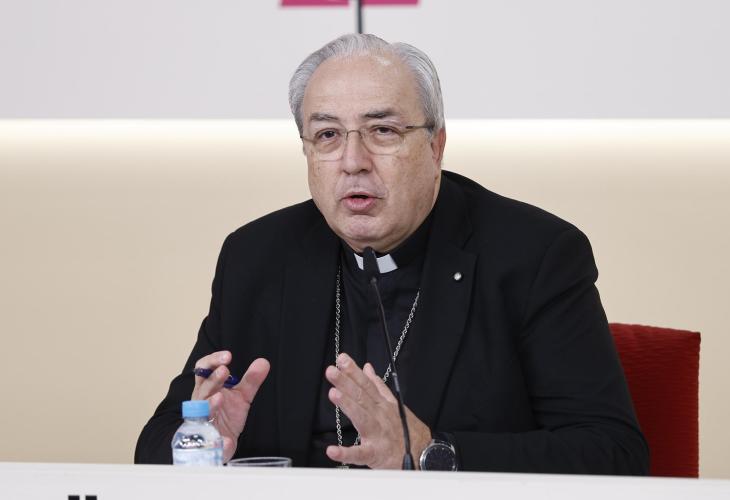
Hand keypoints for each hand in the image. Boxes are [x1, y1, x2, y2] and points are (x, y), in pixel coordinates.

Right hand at [191, 351, 269, 462]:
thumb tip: (264, 362)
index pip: (204, 369)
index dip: (213, 361)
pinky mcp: (209, 442)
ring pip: (201, 412)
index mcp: (207, 388)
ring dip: (210, 404)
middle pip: (203, 388)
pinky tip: (227, 440)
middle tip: (224, 370)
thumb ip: (251, 380)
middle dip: (213, 379)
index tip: (228, 356)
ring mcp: (203, 422)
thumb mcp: (241, 396)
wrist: (222, 443)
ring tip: (219, 397)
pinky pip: (211, 441)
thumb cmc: (226, 414)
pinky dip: (219, 441)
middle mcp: (201, 403)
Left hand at [324, 353, 431, 468]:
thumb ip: (378, 386)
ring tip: (334, 394)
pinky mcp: (374, 454)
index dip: (354, 371)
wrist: (423, 454)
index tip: (342, 359)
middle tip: (332, 371)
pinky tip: (332, 450)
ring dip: (348, 406)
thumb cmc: (406, 430)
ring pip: (361, 418)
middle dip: (346, 383)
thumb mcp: (394, 404)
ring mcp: (377, 434)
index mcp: (382, 405)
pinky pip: (359, 454)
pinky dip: (346, 453)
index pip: (366, 384)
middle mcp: (379, 416)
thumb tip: (367, 368)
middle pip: (361, 397)